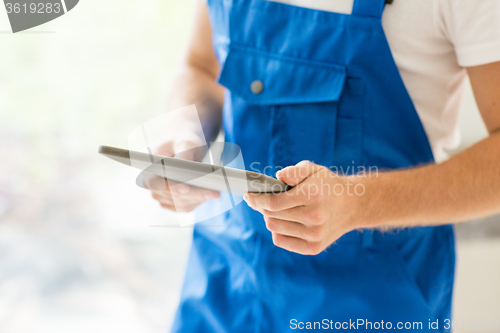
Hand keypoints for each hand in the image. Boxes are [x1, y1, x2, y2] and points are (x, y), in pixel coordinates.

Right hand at [143, 137, 219, 211]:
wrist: (184, 147)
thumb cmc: (183, 142)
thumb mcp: (185, 143)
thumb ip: (184, 154)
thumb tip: (186, 168)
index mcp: (148, 169)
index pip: (154, 182)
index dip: (169, 186)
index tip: (186, 188)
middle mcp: (152, 186)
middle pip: (172, 196)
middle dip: (194, 194)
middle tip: (214, 192)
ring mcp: (162, 196)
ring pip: (180, 203)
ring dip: (199, 198)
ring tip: (216, 192)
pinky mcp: (173, 203)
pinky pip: (186, 206)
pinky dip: (199, 200)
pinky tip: (211, 194)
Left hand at [244, 161, 368, 254]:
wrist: (353, 206)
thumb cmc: (328, 185)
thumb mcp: (313, 170)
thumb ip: (294, 172)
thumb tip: (277, 177)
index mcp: (312, 196)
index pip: (273, 203)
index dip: (256, 199)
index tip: (248, 195)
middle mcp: (314, 218)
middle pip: (271, 216)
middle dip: (261, 207)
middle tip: (259, 199)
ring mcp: (314, 235)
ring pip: (274, 228)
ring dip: (269, 217)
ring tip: (274, 209)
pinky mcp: (313, 248)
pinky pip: (281, 240)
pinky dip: (277, 230)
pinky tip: (283, 221)